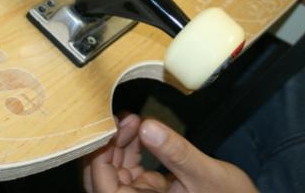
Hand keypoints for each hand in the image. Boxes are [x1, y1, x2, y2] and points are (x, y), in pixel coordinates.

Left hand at [82, 114, 257, 192]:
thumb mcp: (204, 174)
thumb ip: (175, 152)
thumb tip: (148, 126)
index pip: (103, 187)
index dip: (99, 156)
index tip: (111, 126)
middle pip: (103, 179)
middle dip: (108, 146)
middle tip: (123, 119)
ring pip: (115, 171)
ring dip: (119, 144)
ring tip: (132, 119)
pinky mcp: (151, 192)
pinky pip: (131, 169)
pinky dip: (132, 148)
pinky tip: (139, 129)